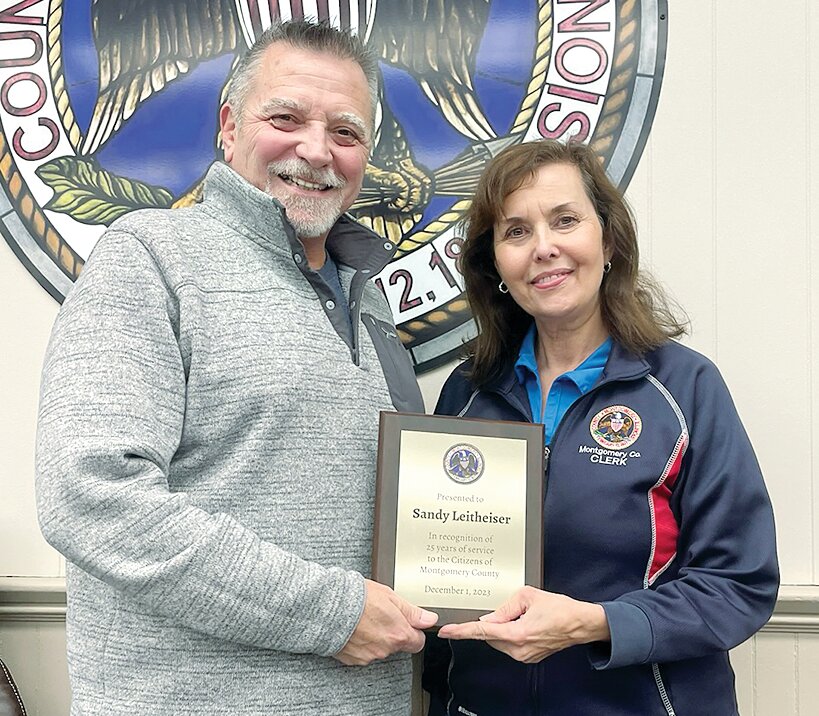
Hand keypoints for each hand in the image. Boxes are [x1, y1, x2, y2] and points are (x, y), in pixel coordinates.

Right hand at [335, 579, 437, 664]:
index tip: (406, 622)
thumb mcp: (389, 596)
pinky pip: (364, 653)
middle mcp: (386, 649)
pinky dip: (362, 643)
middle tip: (381, 615)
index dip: (414, 631)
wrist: (327, 607)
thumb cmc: (357, 598)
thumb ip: (411, 611)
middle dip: (393, 632)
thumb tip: (429, 619)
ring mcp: (369, 656)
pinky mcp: (354, 659)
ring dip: (376, 637)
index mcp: (398, 633)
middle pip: (398, 645)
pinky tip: (355, 628)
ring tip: (364, 619)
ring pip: (380, 648)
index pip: (418, 642)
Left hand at [436, 586, 608, 663]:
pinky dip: (510, 632)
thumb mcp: (528, 596)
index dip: (461, 631)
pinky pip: (509, 644)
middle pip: (490, 636)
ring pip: (499, 640)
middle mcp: (519, 649)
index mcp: (517, 634)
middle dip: (491, 622)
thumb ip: (504, 607)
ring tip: (523, 614)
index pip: (482, 632)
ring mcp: (524, 656)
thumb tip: (488, 618)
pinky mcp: (529, 657)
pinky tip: (524, 622)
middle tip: (509, 609)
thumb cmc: (560, 608)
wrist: (581, 624)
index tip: (446, 632)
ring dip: (502, 627)